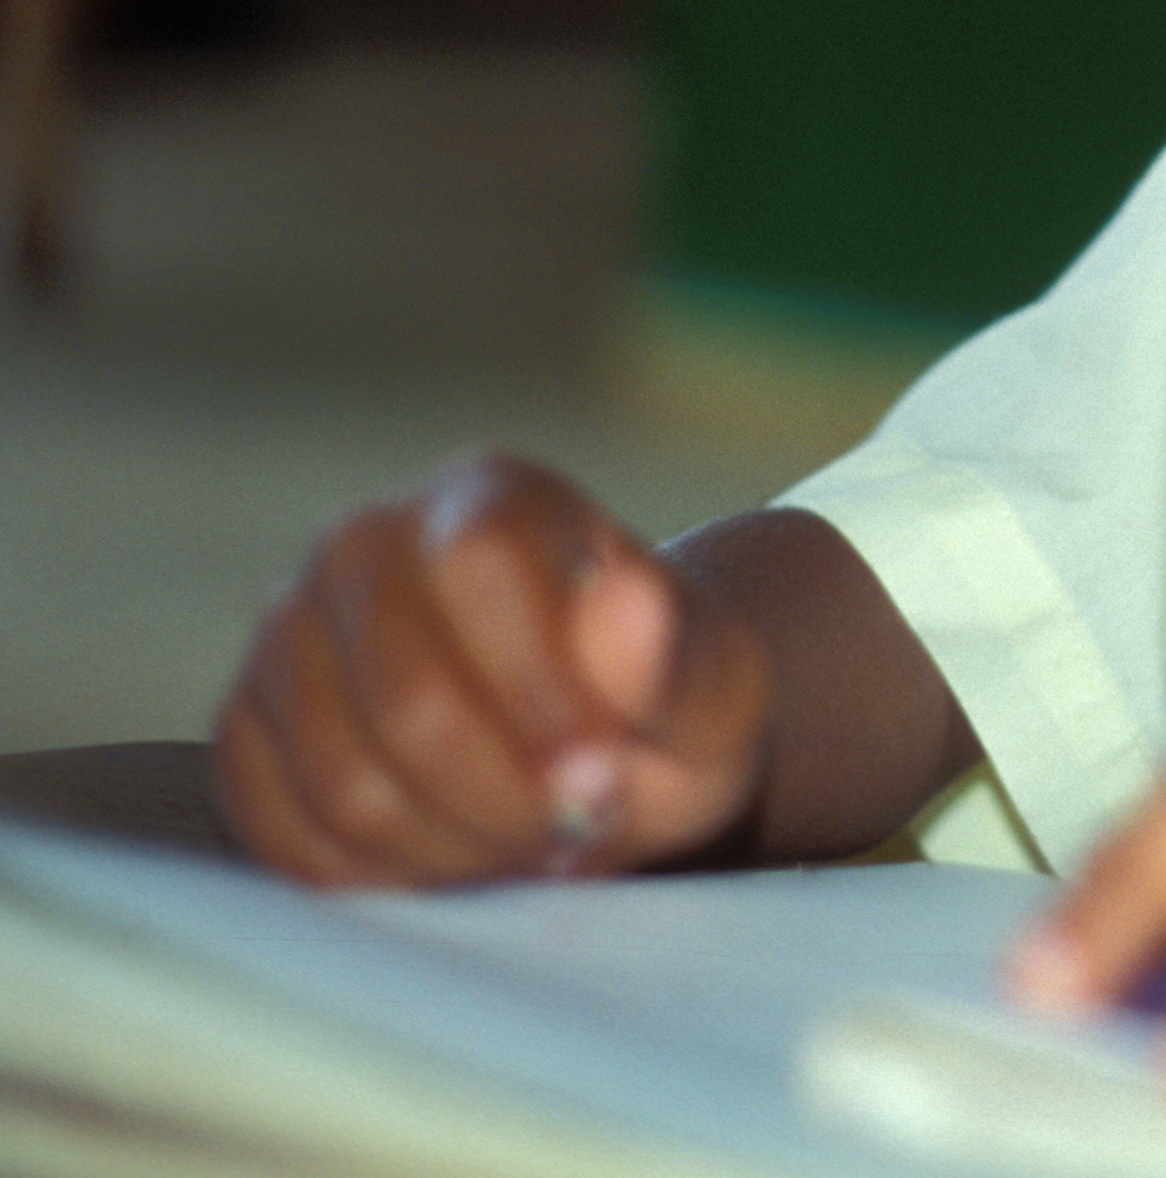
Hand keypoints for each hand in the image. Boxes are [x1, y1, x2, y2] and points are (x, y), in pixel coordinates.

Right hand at [213, 449, 772, 884]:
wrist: (599, 745)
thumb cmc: (661, 707)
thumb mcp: (715, 692)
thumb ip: (677, 655)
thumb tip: (627, 599)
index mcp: (488, 496)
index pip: (479, 563)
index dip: (540, 686)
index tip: (601, 768)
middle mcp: (366, 544)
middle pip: (407, 695)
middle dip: (506, 796)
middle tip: (574, 828)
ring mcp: (287, 635)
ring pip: (344, 777)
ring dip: (453, 846)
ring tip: (528, 840)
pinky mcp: (246, 731)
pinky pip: (284, 830)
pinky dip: (382, 874)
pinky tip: (455, 857)